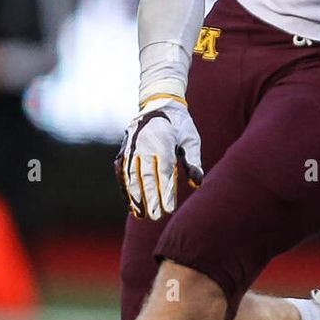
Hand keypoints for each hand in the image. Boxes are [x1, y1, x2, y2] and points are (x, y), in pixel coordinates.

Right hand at [115, 95, 203, 219]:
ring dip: (134, 196)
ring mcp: (131, 146)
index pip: (163, 171)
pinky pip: (121, 171)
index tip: (168, 209)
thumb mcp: (191, 139)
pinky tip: (130, 203)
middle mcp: (144, 143)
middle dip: (150, 198)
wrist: (159, 102)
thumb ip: (193, 161)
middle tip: (155, 217)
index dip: (165, 191)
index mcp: (163, 140)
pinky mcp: (124, 149)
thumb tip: (198, 183)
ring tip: (141, 214)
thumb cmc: (180, 125)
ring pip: (130, 175)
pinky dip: (125, 188)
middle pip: (145, 176)